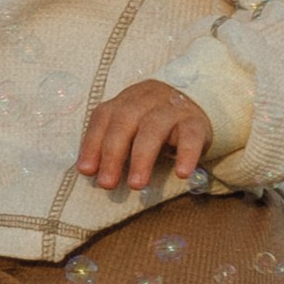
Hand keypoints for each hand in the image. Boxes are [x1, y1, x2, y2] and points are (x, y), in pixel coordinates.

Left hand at [78, 80, 211, 193]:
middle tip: (107, 183)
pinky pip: (191, 137)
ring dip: (142, 158)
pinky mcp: (196, 122)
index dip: (92, 143)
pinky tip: (182, 174)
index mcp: (125, 100)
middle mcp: (147, 99)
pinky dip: (186, 154)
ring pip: (154, 128)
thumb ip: (111, 145)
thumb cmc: (154, 125)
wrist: (197, 103)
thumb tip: (89, 171)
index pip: (103, 117)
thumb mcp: (131, 129)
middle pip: (125, 121)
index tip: (87, 171)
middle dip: (113, 154)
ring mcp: (172, 109)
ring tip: (136, 184)